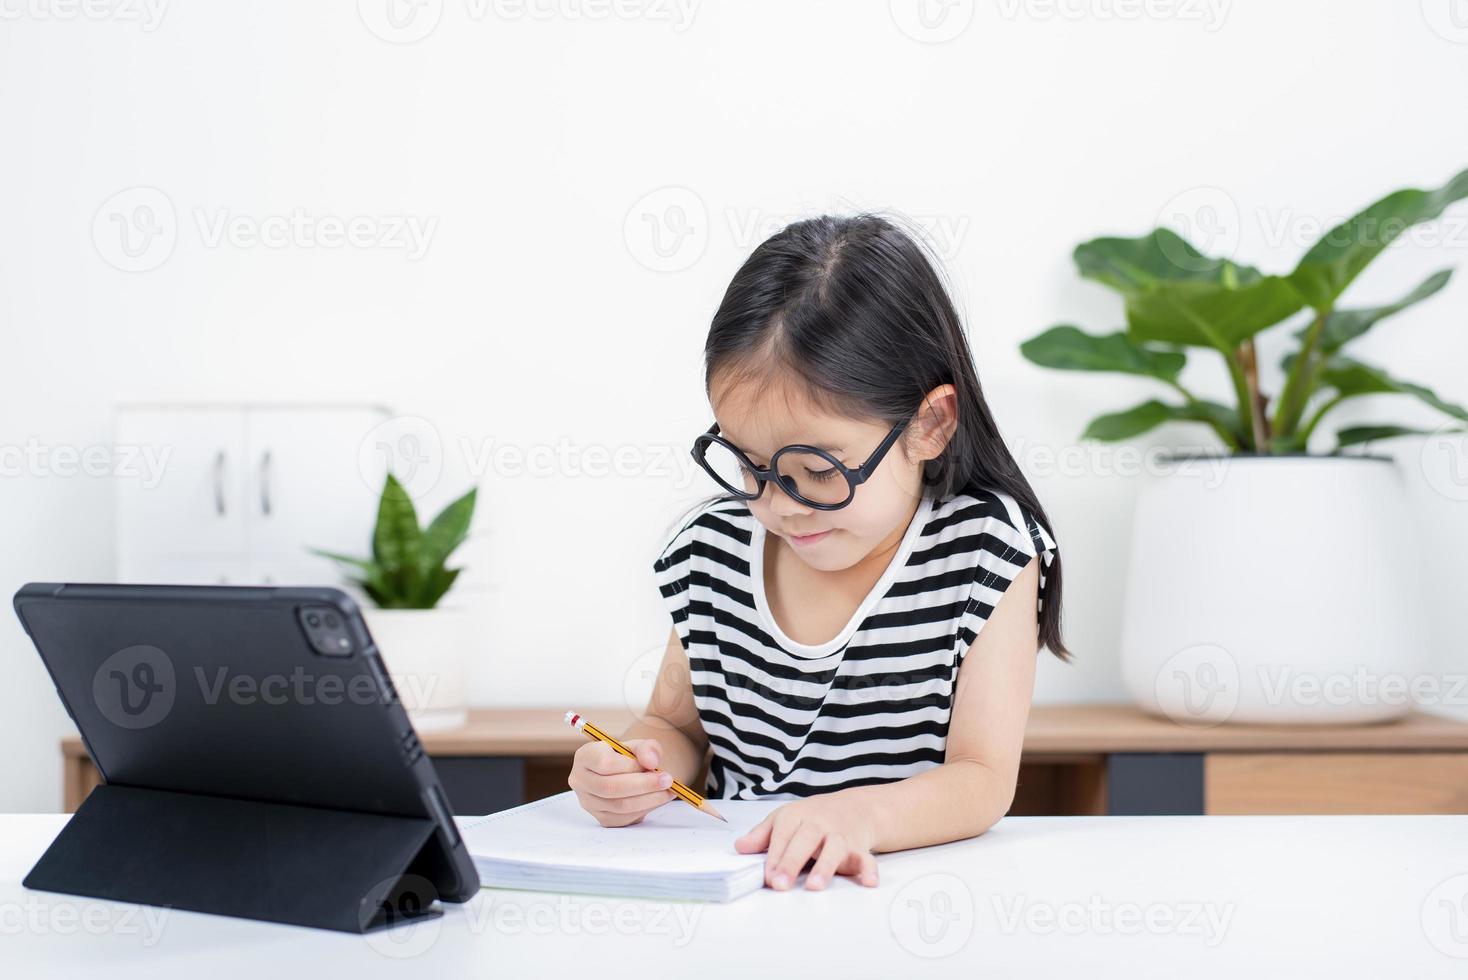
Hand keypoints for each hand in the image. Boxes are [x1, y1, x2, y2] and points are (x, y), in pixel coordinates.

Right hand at [568, 738, 677, 827]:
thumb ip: (647, 748)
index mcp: (585, 756)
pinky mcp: (601, 819)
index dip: (631, 766)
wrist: (625, 773)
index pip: (604, 763)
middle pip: (610, 787)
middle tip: (668, 780)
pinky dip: (645, 809)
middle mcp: (581, 781)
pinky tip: (657, 799)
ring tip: (668, 790)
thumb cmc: (628, 757)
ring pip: (619, 805)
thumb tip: (651, 762)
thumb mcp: (638, 746)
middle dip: (644, 785)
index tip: (653, 765)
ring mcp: (589, 803)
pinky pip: (625, 818)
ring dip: (649, 799)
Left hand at [734, 792, 879, 890]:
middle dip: (792, 861)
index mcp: (796, 817)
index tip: (767, 876)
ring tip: (814, 885)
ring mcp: (840, 836)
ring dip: (825, 866)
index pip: (782, 835)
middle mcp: (819, 825)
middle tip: (780, 884)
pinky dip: (869, 869)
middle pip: (805, 839)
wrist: (854, 808)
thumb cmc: (812, 818)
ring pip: (834, 847)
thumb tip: (739, 847)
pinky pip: (866, 858)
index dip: (774, 856)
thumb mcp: (784, 819)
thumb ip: (762, 835)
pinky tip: (869, 882)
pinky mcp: (858, 848)